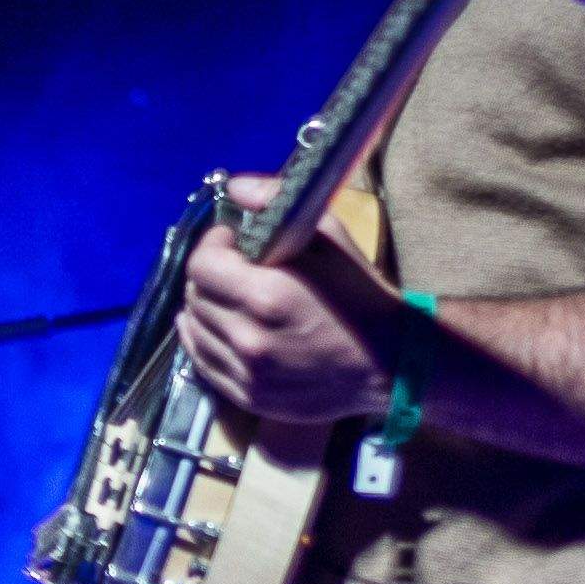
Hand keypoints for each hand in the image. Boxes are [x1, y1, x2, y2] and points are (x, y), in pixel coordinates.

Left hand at [173, 186, 404, 427]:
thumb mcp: (328, 238)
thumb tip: (234, 187)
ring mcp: (247, 373)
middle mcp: (249, 338)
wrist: (390, 363)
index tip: (230, 240)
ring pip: (194, 331)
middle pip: (194, 297)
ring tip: (227, 298)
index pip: (201, 265)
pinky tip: (220, 328)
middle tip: (232, 268)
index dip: (211, 245)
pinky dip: (205, 342)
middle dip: (209, 275)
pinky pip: (204, 365)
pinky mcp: (250, 397)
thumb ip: (276, 204)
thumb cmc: (361, 295)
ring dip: (203, 308)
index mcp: (266, 295)